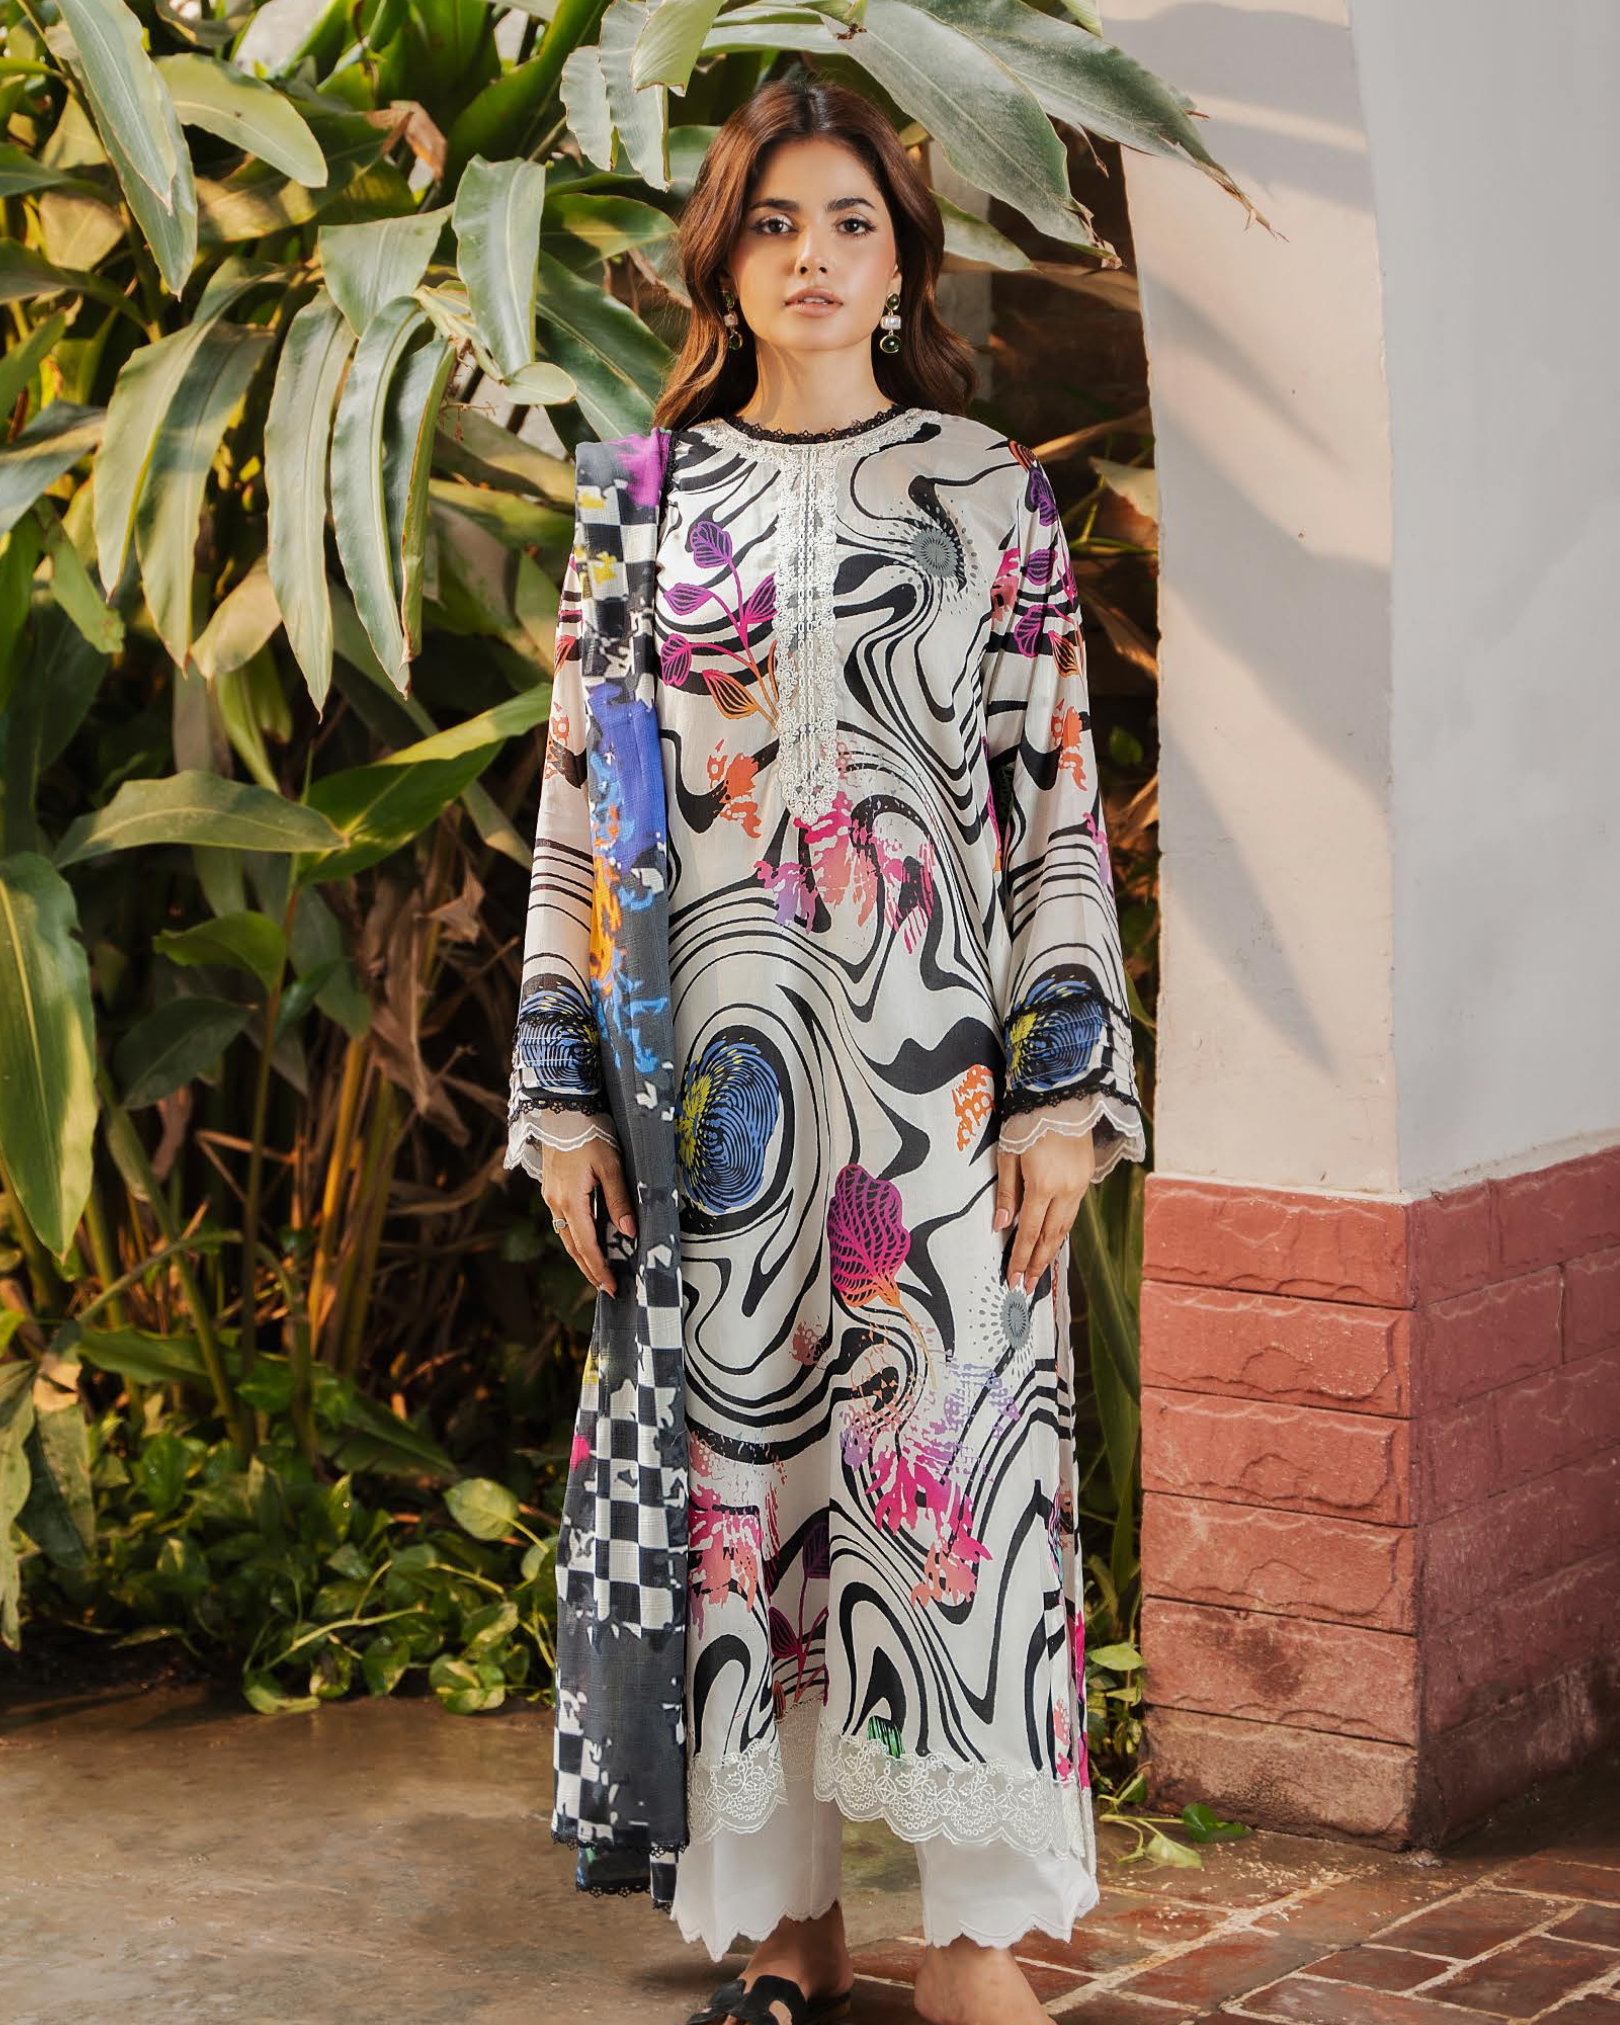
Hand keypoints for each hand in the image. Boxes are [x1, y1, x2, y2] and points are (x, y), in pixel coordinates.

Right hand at [541, 1138, 635, 1295]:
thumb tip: (629, 1232)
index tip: (611, 1287)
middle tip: (607, 1288)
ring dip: (581, 1256)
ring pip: (565, 1236)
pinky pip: (562, 1222)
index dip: (599, 1268)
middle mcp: (556, 1203)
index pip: (586, 1245)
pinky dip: (576, 1238)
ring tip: (598, 1272)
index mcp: (570, 1200)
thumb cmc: (590, 1133)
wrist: (562, 1109)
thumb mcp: (611, 1165)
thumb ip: (619, 1200)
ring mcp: (550, 1196)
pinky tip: (587, 1241)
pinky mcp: (551, 1189)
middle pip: (572, 1247)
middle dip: (589, 1269)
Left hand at [993, 1128, 1095, 1292]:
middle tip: (1025, 1286)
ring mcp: (1080, 1184)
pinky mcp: (1086, 1177)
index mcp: (1043, 1185)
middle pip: (1051, 1237)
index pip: (1029, 1232)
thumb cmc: (1027, 1120)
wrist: (1061, 1093)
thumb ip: (1006, 1194)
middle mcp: (1066, 1189)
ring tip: (1038, 1271)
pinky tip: (1053, 1241)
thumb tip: (1001, 1227)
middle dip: (1037, 1264)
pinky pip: (1073, 1212)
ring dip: (1051, 1251)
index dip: (1020, 1258)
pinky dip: (1062, 1231)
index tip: (1012, 1279)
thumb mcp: (1008, 1156)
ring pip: (1065, 1227)